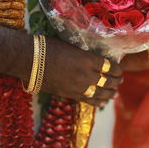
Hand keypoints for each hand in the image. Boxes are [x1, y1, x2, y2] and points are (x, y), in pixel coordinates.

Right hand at [0, 26, 122, 106]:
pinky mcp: (71, 95)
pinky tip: (103, 101)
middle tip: (120, 80)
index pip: (111, 67)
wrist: (28, 60)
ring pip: (102, 93)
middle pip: (109, 81)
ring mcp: (79, 87)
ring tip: (114, 92)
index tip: (119, 69)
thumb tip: (98, 59)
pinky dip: (98, 101)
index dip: (118, 69)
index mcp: (88, 59)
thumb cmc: (49, 47)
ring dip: (110, 92)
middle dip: (117, 81)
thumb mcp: (73, 46)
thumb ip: (87, 54)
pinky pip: (90, 101)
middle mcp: (87, 75)